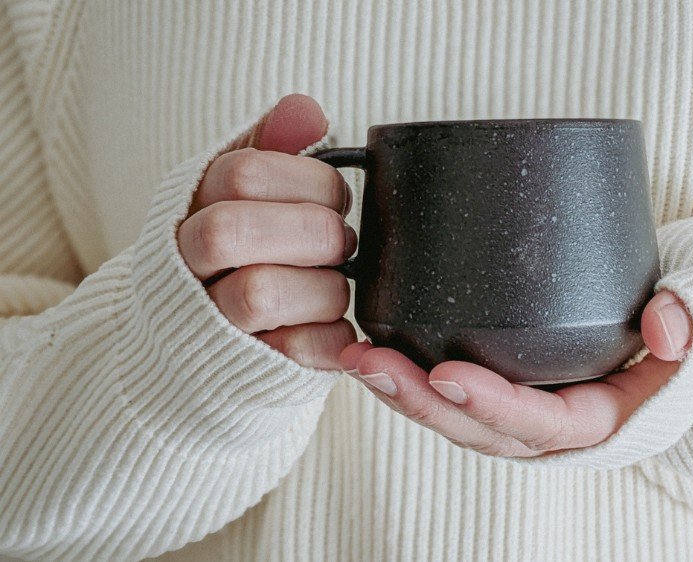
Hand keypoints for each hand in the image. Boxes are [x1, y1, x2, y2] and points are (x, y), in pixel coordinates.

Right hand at [178, 94, 358, 368]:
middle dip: (310, 231)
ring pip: (260, 293)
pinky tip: (333, 327)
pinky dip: (331, 338)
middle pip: (230, 231)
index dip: (307, 180)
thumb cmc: (236, 257)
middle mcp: (187, 263)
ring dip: (324, 288)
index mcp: (192, 208)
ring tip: (333, 286)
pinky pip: (294, 351)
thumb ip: (273, 149)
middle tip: (339, 240)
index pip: (241, 173)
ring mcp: (209, 320)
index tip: (336, 196)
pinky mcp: (244, 369)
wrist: (193, 347)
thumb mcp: (243, 195)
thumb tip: (305, 110)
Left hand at [340, 291, 692, 456]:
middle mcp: (558, 427)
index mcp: (604, 419)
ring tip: (356, 357)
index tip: (444, 373)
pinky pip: (455, 395)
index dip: (492, 406)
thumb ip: (692, 321)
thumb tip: (665, 331)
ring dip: (404, 394)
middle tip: (371, 362)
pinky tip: (373, 348)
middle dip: (422, 404)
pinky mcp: (511, 388)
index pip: (543, 425)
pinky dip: (413, 377)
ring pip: (457, 420)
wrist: (686, 331)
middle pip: (482, 431)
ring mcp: (529, 410)